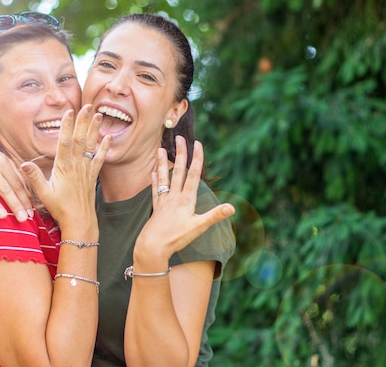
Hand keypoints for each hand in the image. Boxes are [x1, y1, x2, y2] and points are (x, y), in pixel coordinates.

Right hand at [0, 136, 31, 220]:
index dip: (24, 200)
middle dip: (15, 205)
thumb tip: (28, 195)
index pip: (17, 184)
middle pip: (5, 188)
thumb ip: (14, 176)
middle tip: (22, 219)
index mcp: (4, 164)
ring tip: (3, 216)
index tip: (30, 215)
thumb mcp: (2, 161)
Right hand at [20, 104, 110, 231]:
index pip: (65, 142)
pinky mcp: (92, 177)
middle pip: (80, 139)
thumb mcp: (43, 193)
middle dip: (83, 121)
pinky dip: (104, 148)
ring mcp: (86, 170)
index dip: (67, 126)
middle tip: (88, 106)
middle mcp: (76, 166)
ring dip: (94, 129)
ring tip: (99, 114)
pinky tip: (108, 137)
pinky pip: (99, 159)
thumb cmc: (60, 208)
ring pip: (90, 146)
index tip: (69, 112)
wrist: (79, 222)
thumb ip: (34, 177)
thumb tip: (23, 164)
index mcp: (63, 168)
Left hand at [136, 136, 234, 260]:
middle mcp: (174, 196)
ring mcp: (164, 201)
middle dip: (180, 153)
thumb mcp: (199, 227)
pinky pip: (156, 190)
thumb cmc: (176, 238)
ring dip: (163, 163)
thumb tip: (232, 208)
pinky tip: (153, 172)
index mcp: (186, 199)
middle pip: (179, 171)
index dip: (197, 158)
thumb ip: (215, 216)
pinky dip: (155, 179)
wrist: (153, 246)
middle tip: (179, 137)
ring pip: (164, 177)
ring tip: (160, 149)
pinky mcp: (156, 208)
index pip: (194, 174)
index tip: (198, 143)